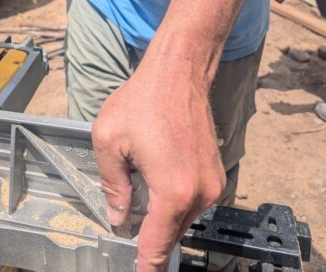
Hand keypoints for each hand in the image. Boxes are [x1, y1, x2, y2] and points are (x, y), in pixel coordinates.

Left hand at [92, 59, 225, 271]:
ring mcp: (212, 184)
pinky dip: (175, 197)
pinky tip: (157, 172)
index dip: (145, 265)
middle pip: (170, 233)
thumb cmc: (143, 100)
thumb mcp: (109, 141)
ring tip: (142, 179)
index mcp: (173, 192)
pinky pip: (192, 200)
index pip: (156, 246)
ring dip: (162, 212)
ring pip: (182, 217)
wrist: (179, 72)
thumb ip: (112, 186)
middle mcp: (200, 194)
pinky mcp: (216, 173)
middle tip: (127, 222)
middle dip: (149, 234)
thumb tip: (119, 218)